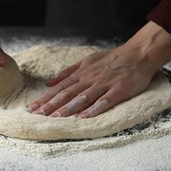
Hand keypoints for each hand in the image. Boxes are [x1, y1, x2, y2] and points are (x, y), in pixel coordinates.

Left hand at [29, 46, 154, 117]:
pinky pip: (105, 100)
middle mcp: (90, 79)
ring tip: (55, 117)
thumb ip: (68, 72)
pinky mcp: (119, 89)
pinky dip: (95, 108)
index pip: (60, 87)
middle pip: (68, 93)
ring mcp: (104, 84)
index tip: (33, 107)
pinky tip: (85, 117)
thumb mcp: (87, 61)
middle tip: (38, 114)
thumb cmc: (112, 58)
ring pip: (83, 97)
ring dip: (68, 108)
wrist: (137, 53)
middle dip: (52, 104)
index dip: (46, 98)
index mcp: (82, 73)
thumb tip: (49, 82)